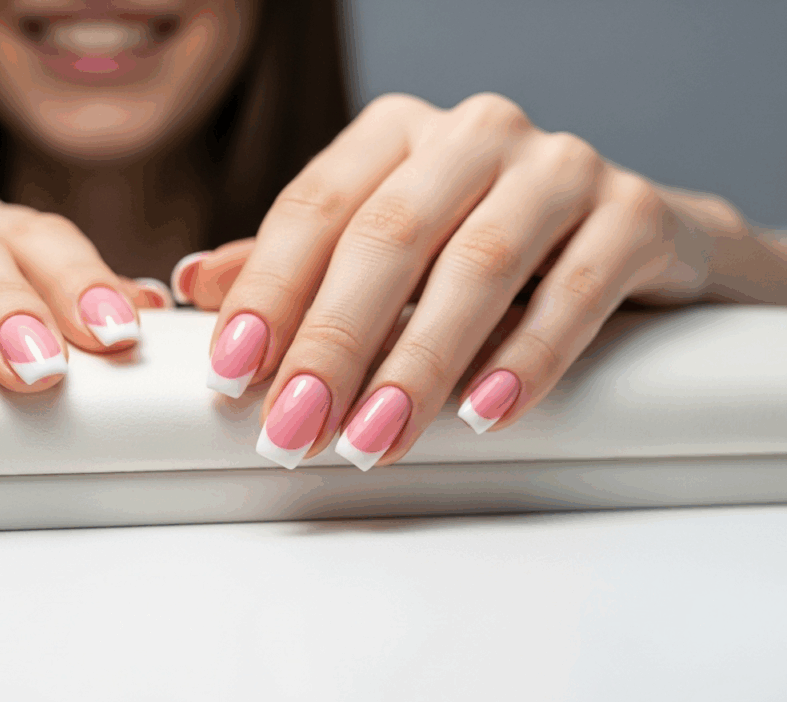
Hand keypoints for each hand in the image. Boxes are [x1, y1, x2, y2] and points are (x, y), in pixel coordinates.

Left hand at [190, 91, 744, 469]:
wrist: (626, 238)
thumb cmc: (486, 246)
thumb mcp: (383, 251)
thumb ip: (298, 264)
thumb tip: (197, 283)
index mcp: (397, 134)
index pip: (314, 209)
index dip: (266, 295)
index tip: (232, 378)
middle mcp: (474, 133)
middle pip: (387, 237)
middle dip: (332, 344)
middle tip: (293, 429)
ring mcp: (559, 164)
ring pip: (477, 265)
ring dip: (417, 364)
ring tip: (374, 439)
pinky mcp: (634, 211)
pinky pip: (576, 290)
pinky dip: (526, 359)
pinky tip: (484, 415)